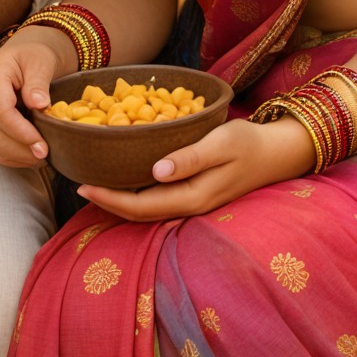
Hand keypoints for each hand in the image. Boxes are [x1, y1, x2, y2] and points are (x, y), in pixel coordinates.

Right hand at [0, 27, 77, 167]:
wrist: (25, 57)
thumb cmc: (34, 56)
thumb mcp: (41, 62)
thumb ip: (39, 82)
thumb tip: (39, 105)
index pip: (1, 110)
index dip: (20, 131)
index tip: (42, 143)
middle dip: (20, 148)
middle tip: (45, 154)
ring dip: (17, 156)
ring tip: (42, 158)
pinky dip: (13, 157)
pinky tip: (32, 156)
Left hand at [79, 115, 315, 221]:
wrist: (278, 153)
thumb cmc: (249, 143)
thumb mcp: (221, 144)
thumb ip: (189, 158)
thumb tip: (155, 173)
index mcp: (192, 197)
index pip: (141, 206)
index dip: (109, 198)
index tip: (83, 185)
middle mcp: (190, 206)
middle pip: (140, 214)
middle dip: (108, 203)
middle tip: (79, 186)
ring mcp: (193, 204)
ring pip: (148, 210)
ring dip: (120, 202)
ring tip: (95, 187)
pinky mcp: (196, 196)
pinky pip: (159, 202)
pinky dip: (137, 195)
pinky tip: (126, 182)